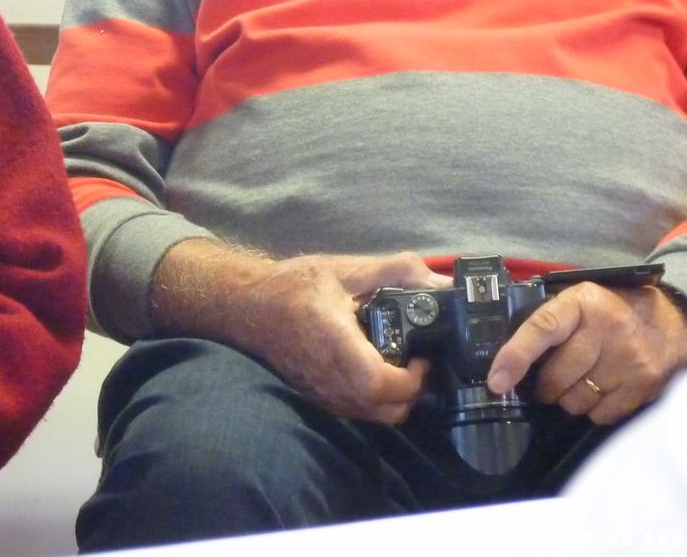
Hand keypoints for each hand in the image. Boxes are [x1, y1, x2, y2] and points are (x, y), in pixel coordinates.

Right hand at [241, 252, 449, 424]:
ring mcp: (323, 394)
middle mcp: (331, 379)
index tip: (421, 355)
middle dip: (412, 392)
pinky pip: (358, 412)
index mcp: (337, 345)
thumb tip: (440, 283)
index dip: (412, 378)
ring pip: (375, 417)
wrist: (247, 306)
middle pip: (387, 411)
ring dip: (395, 398)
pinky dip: (375, 401)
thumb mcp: (344, 270)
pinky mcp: (319, 399)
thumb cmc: (293, 286)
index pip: (381, 383)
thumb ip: (395, 271)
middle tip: (415, 360)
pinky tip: (372, 369)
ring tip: (397, 364)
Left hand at [486, 283, 686, 425]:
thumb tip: (506, 352)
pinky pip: (601, 414)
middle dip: (544, 384)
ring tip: (579, 381)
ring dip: (568, 398)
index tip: (497, 381)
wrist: (676, 320)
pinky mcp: (644, 386)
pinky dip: (593, 408)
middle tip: (549, 378)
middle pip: (556, 376)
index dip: (515, 357)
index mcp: (583, 303)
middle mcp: (607, 330)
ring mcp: (628, 361)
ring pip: (576, 400)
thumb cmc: (615, 309)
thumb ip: (551, 318)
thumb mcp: (582, 298)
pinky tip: (600, 390)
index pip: (541, 330)